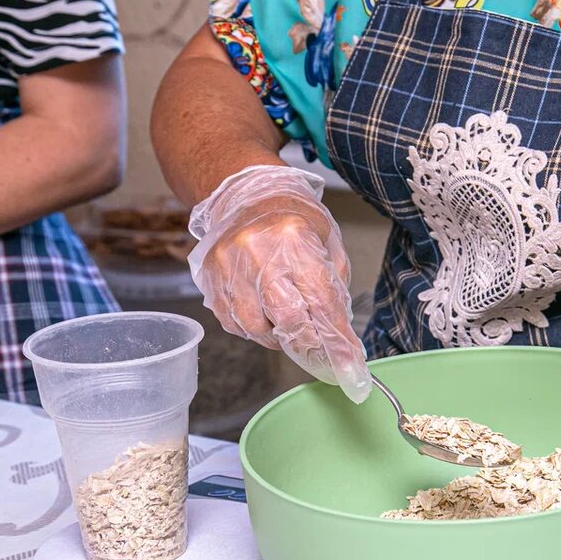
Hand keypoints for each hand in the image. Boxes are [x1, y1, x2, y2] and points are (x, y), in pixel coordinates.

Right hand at [188, 165, 371, 402]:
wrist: (244, 193)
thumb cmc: (292, 217)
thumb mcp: (327, 240)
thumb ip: (334, 285)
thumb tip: (342, 332)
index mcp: (294, 239)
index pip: (320, 301)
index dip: (337, 339)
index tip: (350, 366)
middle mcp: (258, 252)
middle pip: (286, 319)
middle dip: (308, 344)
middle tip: (320, 353)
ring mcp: (229, 266)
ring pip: (254, 327)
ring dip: (277, 336)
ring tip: (289, 324)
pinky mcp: (211, 278)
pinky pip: (232, 322)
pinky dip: (252, 328)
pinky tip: (263, 315)